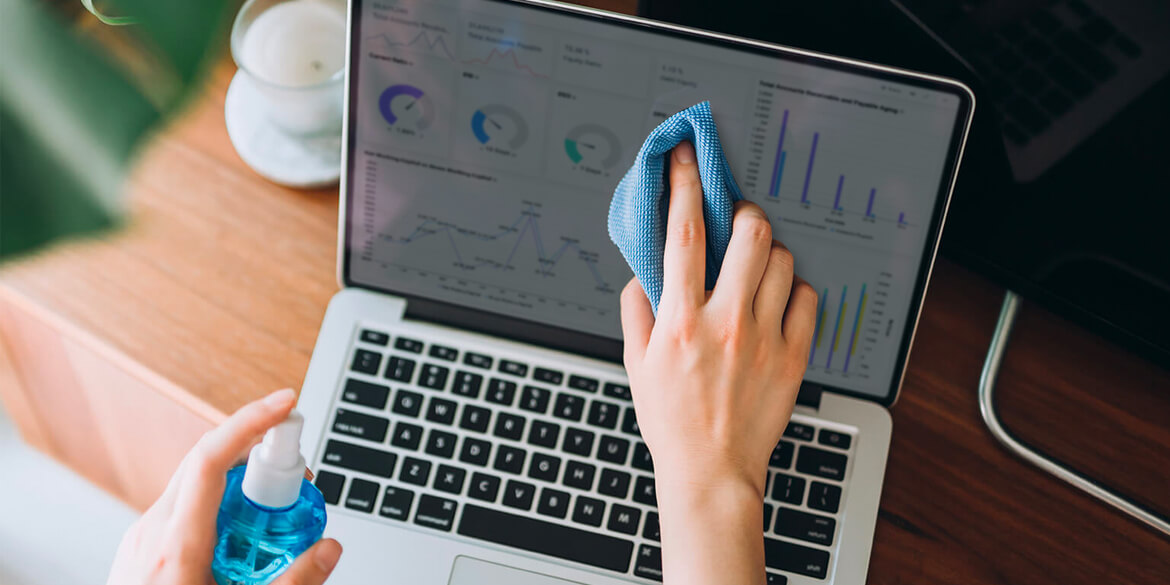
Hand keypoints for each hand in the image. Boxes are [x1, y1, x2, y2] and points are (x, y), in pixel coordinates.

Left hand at [107, 389, 341, 584]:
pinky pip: (188, 508)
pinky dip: (223, 510)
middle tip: (300, 479)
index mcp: (175, 545)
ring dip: (242, 489)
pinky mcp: (142, 545)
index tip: (287, 404)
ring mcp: (142, 536)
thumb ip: (293, 582)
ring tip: (275, 524)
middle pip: (209, 463)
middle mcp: (152, 530)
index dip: (251, 421)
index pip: (211, 458)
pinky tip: (244, 543)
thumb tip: (330, 548)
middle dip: (258, 456)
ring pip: (199, 485)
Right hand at [620, 141, 816, 584]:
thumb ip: (637, 311)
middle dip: (744, 213)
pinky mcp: (792, 356)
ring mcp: (763, 337)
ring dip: (769, 252)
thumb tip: (643, 274)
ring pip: (781, 261)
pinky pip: (805, 299)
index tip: (685, 159)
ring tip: (757, 265)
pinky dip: (793, 290)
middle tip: (739, 220)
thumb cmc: (671, 420)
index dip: (683, 187)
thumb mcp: (636, 364)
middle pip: (748, 235)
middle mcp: (724, 322)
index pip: (682, 235)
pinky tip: (778, 300)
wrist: (710, 470)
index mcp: (680, 320)